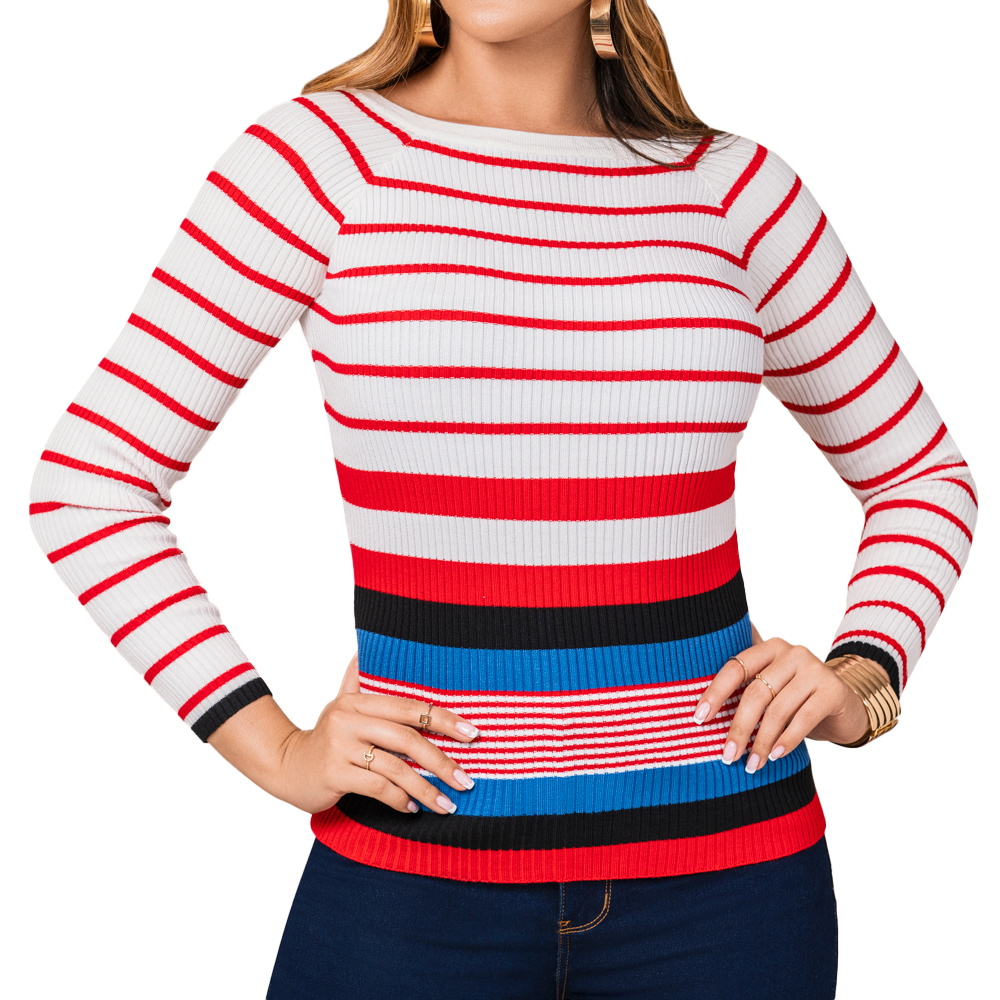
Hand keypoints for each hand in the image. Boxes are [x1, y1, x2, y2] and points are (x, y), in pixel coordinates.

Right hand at [208, 652, 480, 815]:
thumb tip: (366, 648)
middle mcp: (349, 719)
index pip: (410, 707)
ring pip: (395, 768)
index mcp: (358, 700)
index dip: (444, 719)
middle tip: (466, 779)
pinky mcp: (334, 774)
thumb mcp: (342, 704)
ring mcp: (340, 747)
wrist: (286, 765)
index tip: (473, 734)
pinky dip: (399, 800)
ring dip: (425, 789)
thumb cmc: (327, 736)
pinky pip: (377, 788)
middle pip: (407, 739)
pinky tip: (412, 808)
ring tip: (447, 804)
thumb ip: (358, 678)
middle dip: (441, 761)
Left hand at [691, 636, 884, 772]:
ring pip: (778, 710)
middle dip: (738, 727)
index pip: (735, 667)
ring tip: (751, 764)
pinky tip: (774, 756)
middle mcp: (791, 652)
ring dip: (761, 741)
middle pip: (756, 693)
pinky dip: (786, 741)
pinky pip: (803, 719)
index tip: (699, 719)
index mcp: (769, 648)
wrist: (846, 707)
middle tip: (727, 755)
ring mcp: (814, 669)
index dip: (715, 693)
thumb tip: (700, 712)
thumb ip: (745, 689)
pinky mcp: (833, 690)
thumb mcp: (772, 689)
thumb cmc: (797, 700)